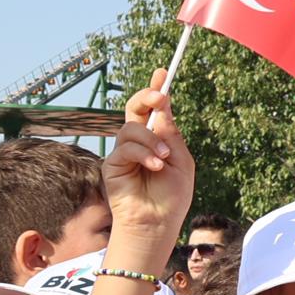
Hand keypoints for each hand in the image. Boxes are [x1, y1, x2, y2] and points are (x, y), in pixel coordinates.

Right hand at [101, 74, 195, 254]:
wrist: (158, 223)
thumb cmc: (172, 196)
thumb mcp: (181, 160)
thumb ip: (170, 134)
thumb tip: (162, 107)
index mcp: (158, 139)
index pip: (154, 110)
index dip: (156, 90)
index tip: (162, 72)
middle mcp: (139, 143)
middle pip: (135, 109)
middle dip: (146, 97)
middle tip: (160, 96)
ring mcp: (124, 153)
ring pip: (131, 128)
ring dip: (151, 140)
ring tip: (163, 160)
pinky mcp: (113, 165)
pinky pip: (125, 148)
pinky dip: (143, 154)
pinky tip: (154, 167)